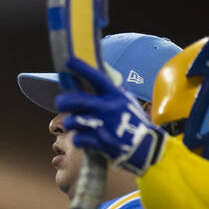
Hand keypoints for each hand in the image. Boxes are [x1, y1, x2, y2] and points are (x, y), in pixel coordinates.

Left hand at [56, 58, 167, 174]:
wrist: (146, 147)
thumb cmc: (132, 120)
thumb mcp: (125, 100)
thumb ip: (112, 88)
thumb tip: (99, 68)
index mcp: (116, 95)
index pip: (97, 77)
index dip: (82, 68)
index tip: (69, 61)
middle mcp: (109, 108)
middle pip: (76, 100)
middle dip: (63, 101)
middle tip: (61, 103)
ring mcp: (104, 126)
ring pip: (72, 120)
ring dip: (70, 123)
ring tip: (76, 124)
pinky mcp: (101, 143)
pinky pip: (77, 139)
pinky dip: (79, 140)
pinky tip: (86, 138)